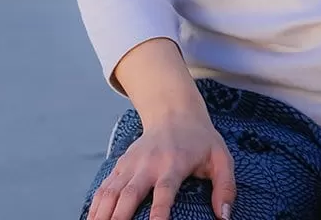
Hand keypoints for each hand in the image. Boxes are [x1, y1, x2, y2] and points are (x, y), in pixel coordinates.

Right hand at [88, 110, 235, 219]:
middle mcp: (148, 164)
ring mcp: (131, 164)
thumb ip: (226, 186)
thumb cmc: (200, 141)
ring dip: (101, 214)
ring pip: (111, 192)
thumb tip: (224, 217)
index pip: (164, 191)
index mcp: (174, 163)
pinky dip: (95, 206)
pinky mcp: (121, 164)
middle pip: (129, 194)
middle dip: (119, 219)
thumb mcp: (221, 157)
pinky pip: (104, 188)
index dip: (158, 212)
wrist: (174, 111)